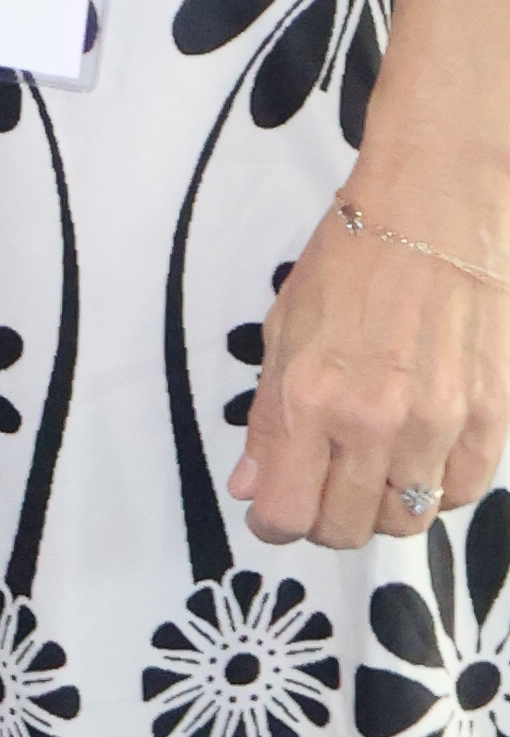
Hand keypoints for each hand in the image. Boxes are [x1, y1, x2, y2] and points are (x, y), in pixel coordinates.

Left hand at [231, 193, 509, 551]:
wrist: (439, 207)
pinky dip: (437, 488)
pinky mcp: (489, 415)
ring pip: (406, 520)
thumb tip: (249, 485)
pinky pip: (461, 491)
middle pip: (345, 528)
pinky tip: (422, 456)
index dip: (273, 523)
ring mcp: (436, 422)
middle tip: (325, 490)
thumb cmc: (355, 258)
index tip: (275, 512)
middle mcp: (372, 421)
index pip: (285, 512)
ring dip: (383, 506)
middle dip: (326, 521)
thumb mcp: (284, 330)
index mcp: (308, 398)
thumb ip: (266, 419)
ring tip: (376, 468)